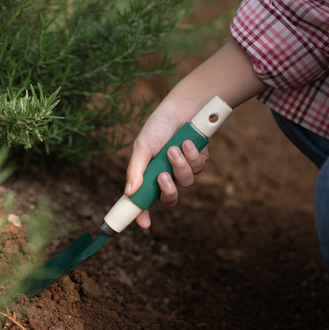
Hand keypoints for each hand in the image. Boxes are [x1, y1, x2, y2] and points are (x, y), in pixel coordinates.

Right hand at [122, 38, 266, 229]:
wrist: (183, 106)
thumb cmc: (159, 125)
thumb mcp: (142, 146)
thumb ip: (135, 170)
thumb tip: (129, 192)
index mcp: (148, 174)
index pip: (144, 200)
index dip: (142, 214)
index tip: (143, 224)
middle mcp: (166, 175)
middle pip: (169, 198)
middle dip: (168, 190)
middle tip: (163, 176)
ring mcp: (184, 169)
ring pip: (186, 182)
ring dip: (181, 165)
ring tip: (176, 147)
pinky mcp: (199, 160)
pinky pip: (198, 168)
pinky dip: (193, 155)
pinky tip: (188, 141)